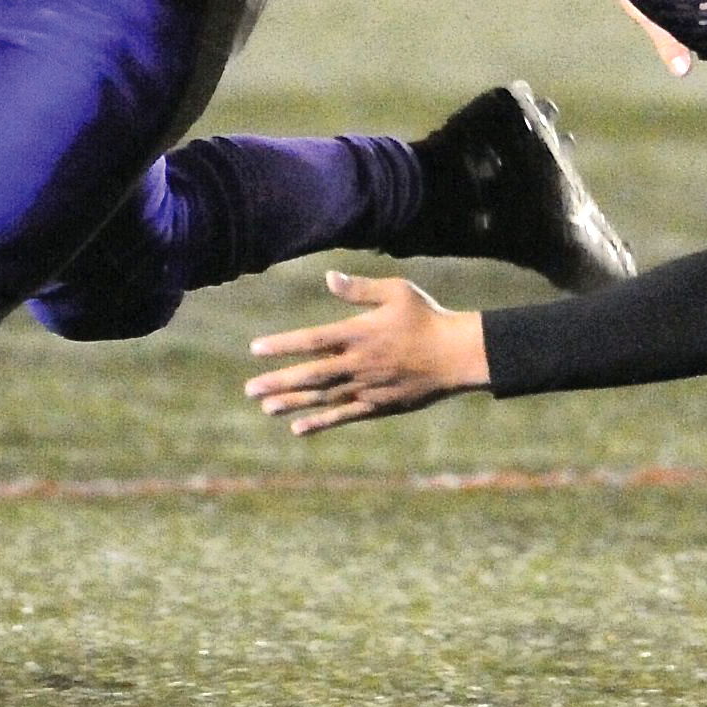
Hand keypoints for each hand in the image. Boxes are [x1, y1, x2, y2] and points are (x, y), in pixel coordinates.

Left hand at [246, 271, 487, 433]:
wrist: (458, 355)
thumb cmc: (427, 317)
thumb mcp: (398, 292)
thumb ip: (360, 289)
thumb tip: (328, 278)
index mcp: (361, 333)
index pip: (313, 340)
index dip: (283, 345)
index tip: (256, 349)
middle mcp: (360, 363)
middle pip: (312, 374)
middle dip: (279, 382)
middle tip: (249, 389)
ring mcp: (368, 387)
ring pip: (324, 398)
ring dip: (293, 403)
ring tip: (265, 407)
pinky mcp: (378, 405)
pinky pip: (344, 415)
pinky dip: (321, 422)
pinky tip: (298, 428)